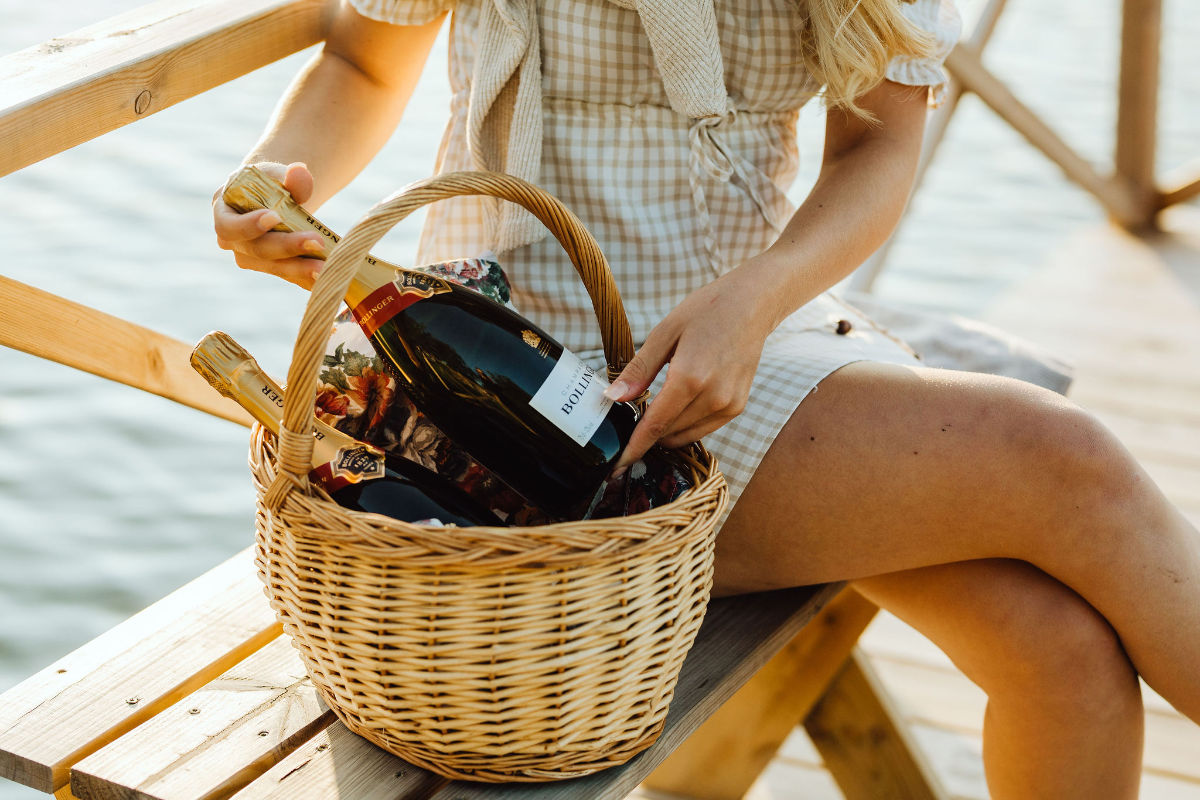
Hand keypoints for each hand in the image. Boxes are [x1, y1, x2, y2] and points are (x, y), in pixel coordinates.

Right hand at [213, 161, 325, 288]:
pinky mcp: (273, 268)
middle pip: (258, 250)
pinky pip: (291, 276)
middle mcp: (234, 242)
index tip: (274, 216)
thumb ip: (287, 174)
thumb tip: (300, 171)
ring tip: (326, 267)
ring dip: (301, 269)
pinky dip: (309, 277)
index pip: (229, 226)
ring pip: (276, 267)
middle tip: (317, 242)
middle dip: (288, 247)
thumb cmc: (269, 182)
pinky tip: (328, 278)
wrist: (274, 199)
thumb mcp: (275, 173)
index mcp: (224, 214)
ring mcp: (253, 259)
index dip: (249, 225)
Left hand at [605, 265, 778, 472]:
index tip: (616, 466)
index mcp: (689, 378)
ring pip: (685, 435)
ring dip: (666, 430)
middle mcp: (713, 397)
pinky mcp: (737, 406)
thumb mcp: (664, 333)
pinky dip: (685, 425)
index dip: (634, 448)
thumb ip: (639, 370)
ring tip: (655, 407)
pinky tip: (678, 404)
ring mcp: (729, 405)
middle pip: (668, 434)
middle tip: (631, 417)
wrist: (752, 304)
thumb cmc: (706, 311)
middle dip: (646, 433)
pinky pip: (704, 428)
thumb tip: (613, 398)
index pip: (655, 426)